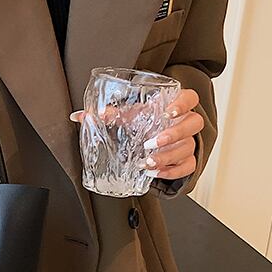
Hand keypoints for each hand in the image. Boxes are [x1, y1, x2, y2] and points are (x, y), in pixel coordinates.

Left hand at [69, 88, 203, 180]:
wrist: (156, 136)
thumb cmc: (146, 120)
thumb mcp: (129, 115)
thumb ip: (108, 114)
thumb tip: (79, 116)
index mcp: (175, 104)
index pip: (189, 98)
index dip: (182, 104)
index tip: (168, 112)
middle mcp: (186, 122)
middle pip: (192, 124)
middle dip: (172, 135)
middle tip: (151, 143)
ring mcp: (189, 141)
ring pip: (188, 148)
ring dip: (168, 156)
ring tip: (148, 163)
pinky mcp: (187, 159)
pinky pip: (188, 166)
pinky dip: (172, 171)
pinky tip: (155, 172)